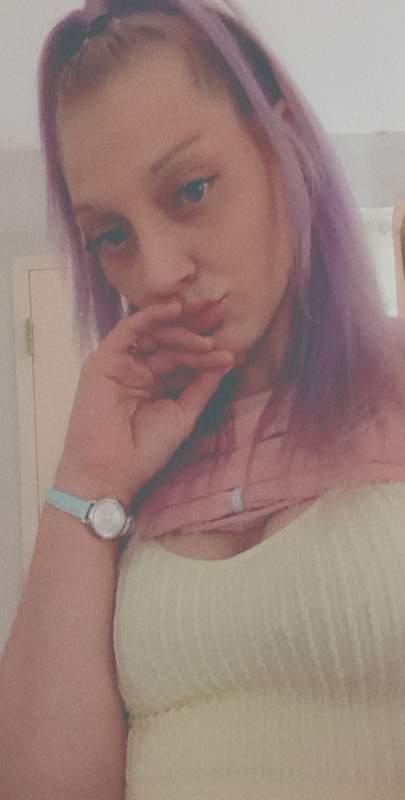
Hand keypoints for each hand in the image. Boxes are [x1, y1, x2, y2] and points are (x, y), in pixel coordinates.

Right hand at [54, 301, 233, 504]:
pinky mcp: (103, 360)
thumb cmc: (146, 450)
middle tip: (221, 314)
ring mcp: (120, 365)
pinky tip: (176, 309)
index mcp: (155, 385)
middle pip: (170, 342)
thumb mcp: (184, 413)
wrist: (113, 470)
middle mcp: (137, 371)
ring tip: (208, 333)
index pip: (183, 359)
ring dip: (182, 330)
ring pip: (155, 335)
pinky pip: (129, 330)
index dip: (206, 348)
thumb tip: (228, 358)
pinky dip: (151, 316)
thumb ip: (202, 385)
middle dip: (196, 328)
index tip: (234, 340)